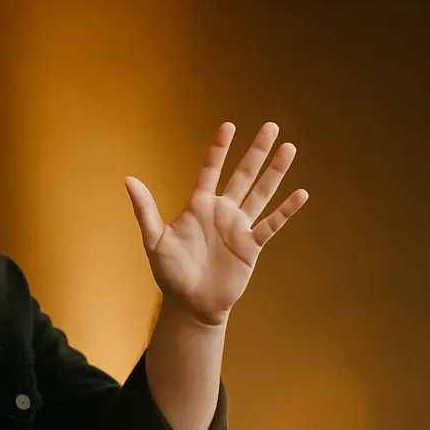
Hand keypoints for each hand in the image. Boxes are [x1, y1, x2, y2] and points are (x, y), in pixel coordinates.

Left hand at [125, 122, 308, 325]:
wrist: (191, 303)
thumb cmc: (169, 271)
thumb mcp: (154, 239)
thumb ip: (145, 209)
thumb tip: (128, 179)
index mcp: (198, 206)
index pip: (210, 170)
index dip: (219, 149)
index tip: (229, 126)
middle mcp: (221, 211)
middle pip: (242, 175)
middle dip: (256, 151)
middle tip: (271, 127)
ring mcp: (238, 227)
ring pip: (261, 193)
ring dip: (275, 172)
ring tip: (289, 148)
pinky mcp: (251, 246)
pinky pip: (271, 224)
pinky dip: (285, 210)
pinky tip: (301, 194)